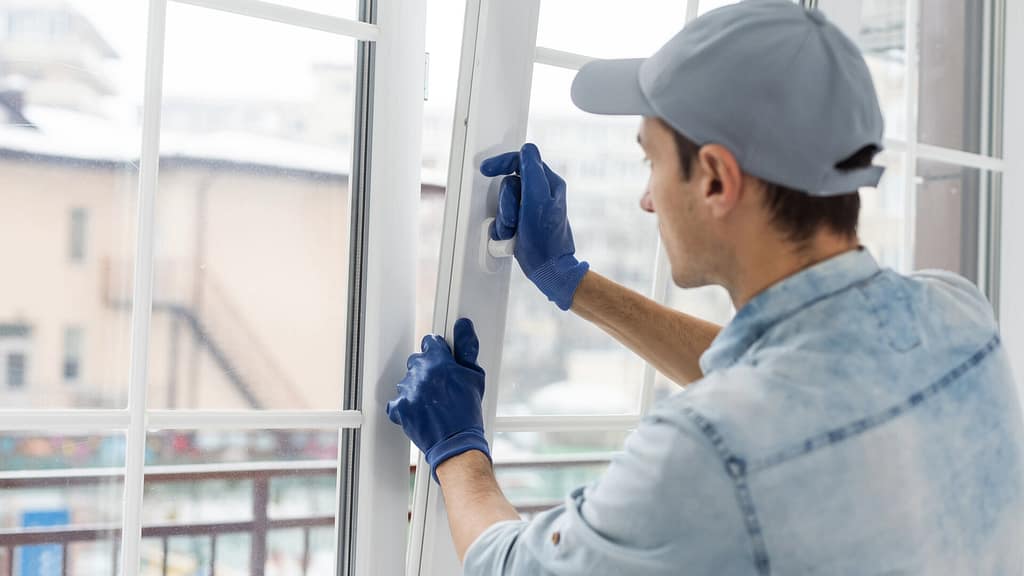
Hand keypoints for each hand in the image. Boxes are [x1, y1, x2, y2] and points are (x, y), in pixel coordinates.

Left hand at [386, 318, 489, 480]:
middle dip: (427, 369)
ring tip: (432, 401)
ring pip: (407, 380)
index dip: (438, 351)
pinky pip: (397, 400)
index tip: (442, 360)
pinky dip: (405, 405)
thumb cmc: (468, 412)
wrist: (456, 443)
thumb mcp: (475, 377)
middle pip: (417, 360)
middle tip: (440, 385)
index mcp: (440, 362)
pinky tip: (419, 410)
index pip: (430, 342)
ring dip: (416, 387)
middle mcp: (421, 374)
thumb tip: (463, 325)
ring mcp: (408, 391)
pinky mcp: (400, 408)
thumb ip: (467, 348)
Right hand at [480, 143, 588, 310]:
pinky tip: (510, 236)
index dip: (503, 162)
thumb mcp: (537, 199)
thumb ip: (532, 172)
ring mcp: (531, 209)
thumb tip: (527, 149)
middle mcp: (541, 194)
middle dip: (506, 202)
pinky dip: (503, 227)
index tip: (487, 169)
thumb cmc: (545, 238)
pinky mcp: (523, 222)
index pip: (522, 161)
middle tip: (513, 217)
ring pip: (505, 202)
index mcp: (548, 183)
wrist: (548, 268)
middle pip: (510, 184)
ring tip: (513, 230)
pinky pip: (504, 217)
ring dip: (504, 217)